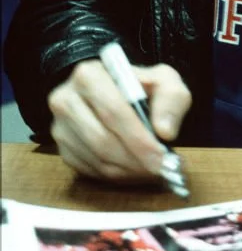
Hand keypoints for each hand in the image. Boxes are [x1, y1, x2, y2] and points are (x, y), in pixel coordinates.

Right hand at [47, 59, 191, 181]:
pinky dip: (116, 175)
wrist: (118, 95)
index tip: (160, 155)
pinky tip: (135, 170)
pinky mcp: (62, 149)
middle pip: (101, 138)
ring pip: (96, 158)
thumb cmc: (141, 88)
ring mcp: (61, 127)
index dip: (137, 137)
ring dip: (127, 170)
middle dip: (134, 158)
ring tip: (152, 170)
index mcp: (89, 75)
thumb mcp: (164, 81)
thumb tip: (164, 131)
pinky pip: (89, 169)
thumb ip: (171, 99)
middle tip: (160, 169)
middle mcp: (66, 99)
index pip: (112, 110)